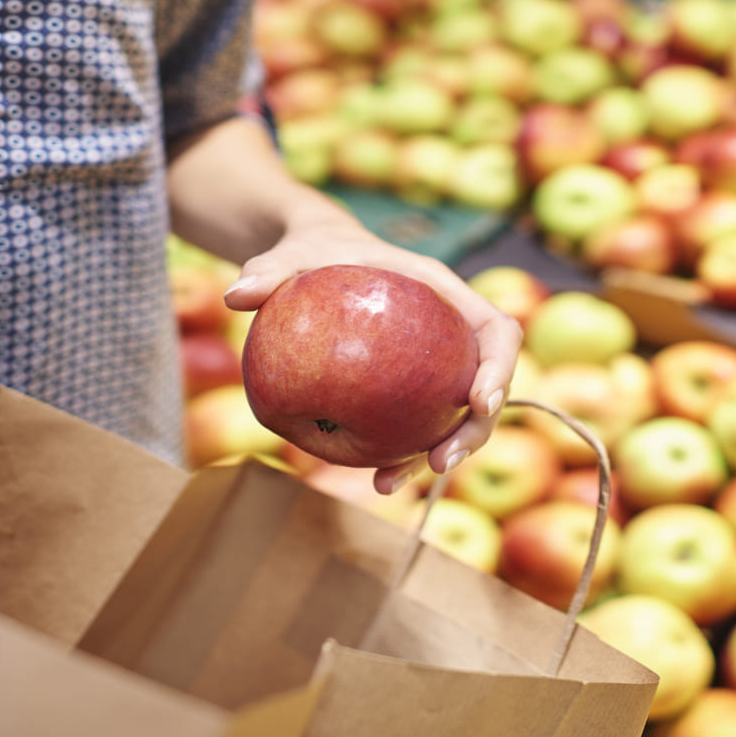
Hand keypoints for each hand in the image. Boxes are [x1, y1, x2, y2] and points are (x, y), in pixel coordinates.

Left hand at [223, 211, 520, 494]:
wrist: (314, 260)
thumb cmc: (311, 252)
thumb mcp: (290, 255)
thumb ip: (270, 270)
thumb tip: (235, 295)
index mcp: (444, 293)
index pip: (496, 331)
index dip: (500, 369)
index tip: (479, 403)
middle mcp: (450, 333)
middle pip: (488, 385)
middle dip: (476, 430)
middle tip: (441, 462)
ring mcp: (435, 365)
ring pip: (457, 417)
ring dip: (439, 454)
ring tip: (391, 484)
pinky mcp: (412, 390)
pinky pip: (418, 426)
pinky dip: (401, 456)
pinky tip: (371, 482)